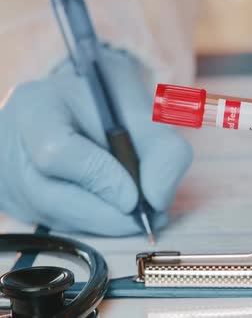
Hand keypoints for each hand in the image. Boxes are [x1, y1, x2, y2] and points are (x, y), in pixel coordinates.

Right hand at [0, 46, 192, 235]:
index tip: (136, 195)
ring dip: (107, 222)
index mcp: (36, 106)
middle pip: (52, 197)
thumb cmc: (114, 101)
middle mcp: (11, 145)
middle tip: (150, 217)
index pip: (56, 152)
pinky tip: (118, 208)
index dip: (100, 178)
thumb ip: (161, 148)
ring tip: (141, 210)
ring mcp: (10, 179)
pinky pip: (60, 224)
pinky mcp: (20, 203)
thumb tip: (159, 199)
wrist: (84, 101)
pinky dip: (96, 222)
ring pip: (59, 218)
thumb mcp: (145, 110)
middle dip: (109, 214)